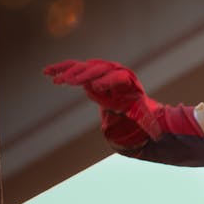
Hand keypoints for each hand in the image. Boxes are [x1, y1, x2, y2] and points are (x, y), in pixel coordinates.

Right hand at [43, 59, 160, 140]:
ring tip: (55, 79)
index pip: (117, 77)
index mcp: (127, 79)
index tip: (94, 88)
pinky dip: (60, 69)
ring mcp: (100, 69)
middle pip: (97, 70)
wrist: (130, 97)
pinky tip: (46, 72)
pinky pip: (73, 68)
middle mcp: (113, 70)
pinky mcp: (88, 71)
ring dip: (68, 72)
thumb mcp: (144, 116)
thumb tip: (157, 135)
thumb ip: (149, 124)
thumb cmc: (137, 107)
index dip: (106, 82)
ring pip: (83, 67)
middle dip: (83, 76)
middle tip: (69, 82)